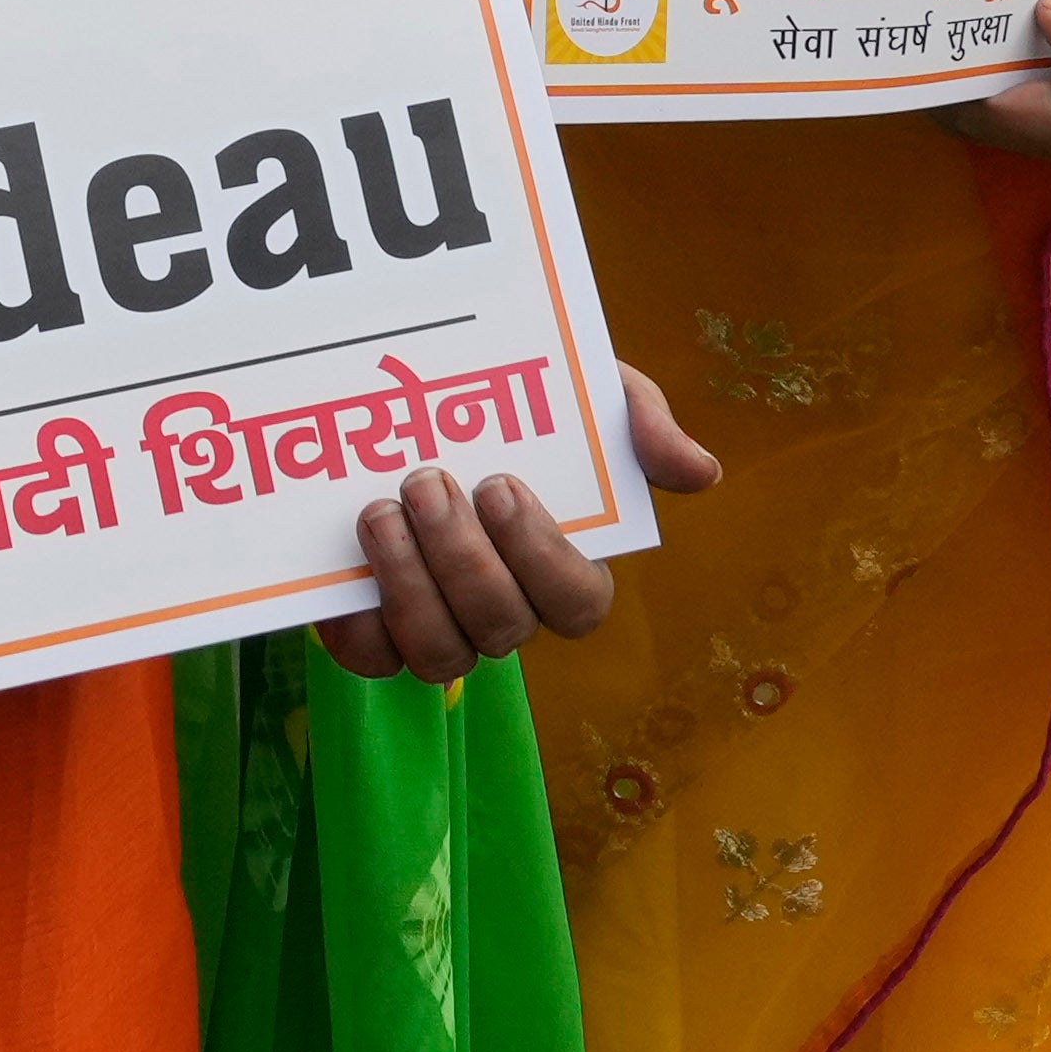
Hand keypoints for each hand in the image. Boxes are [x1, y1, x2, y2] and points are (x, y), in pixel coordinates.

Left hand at [318, 366, 719, 677]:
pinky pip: (371, 659)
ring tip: (379, 513)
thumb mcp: (583, 392)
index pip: (576, 603)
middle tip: (426, 482)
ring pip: (439, 655)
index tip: (501, 486)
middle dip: (463, 560)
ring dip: (410, 586)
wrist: (409, 393)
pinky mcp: (372, 630)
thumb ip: (638, 422)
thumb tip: (703, 472)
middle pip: (502, 627)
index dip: (541, 557)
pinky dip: (357, 620)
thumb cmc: (516, 403)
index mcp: (561, 567)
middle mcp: (504, 611)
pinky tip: (348, 557)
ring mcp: (439, 627)